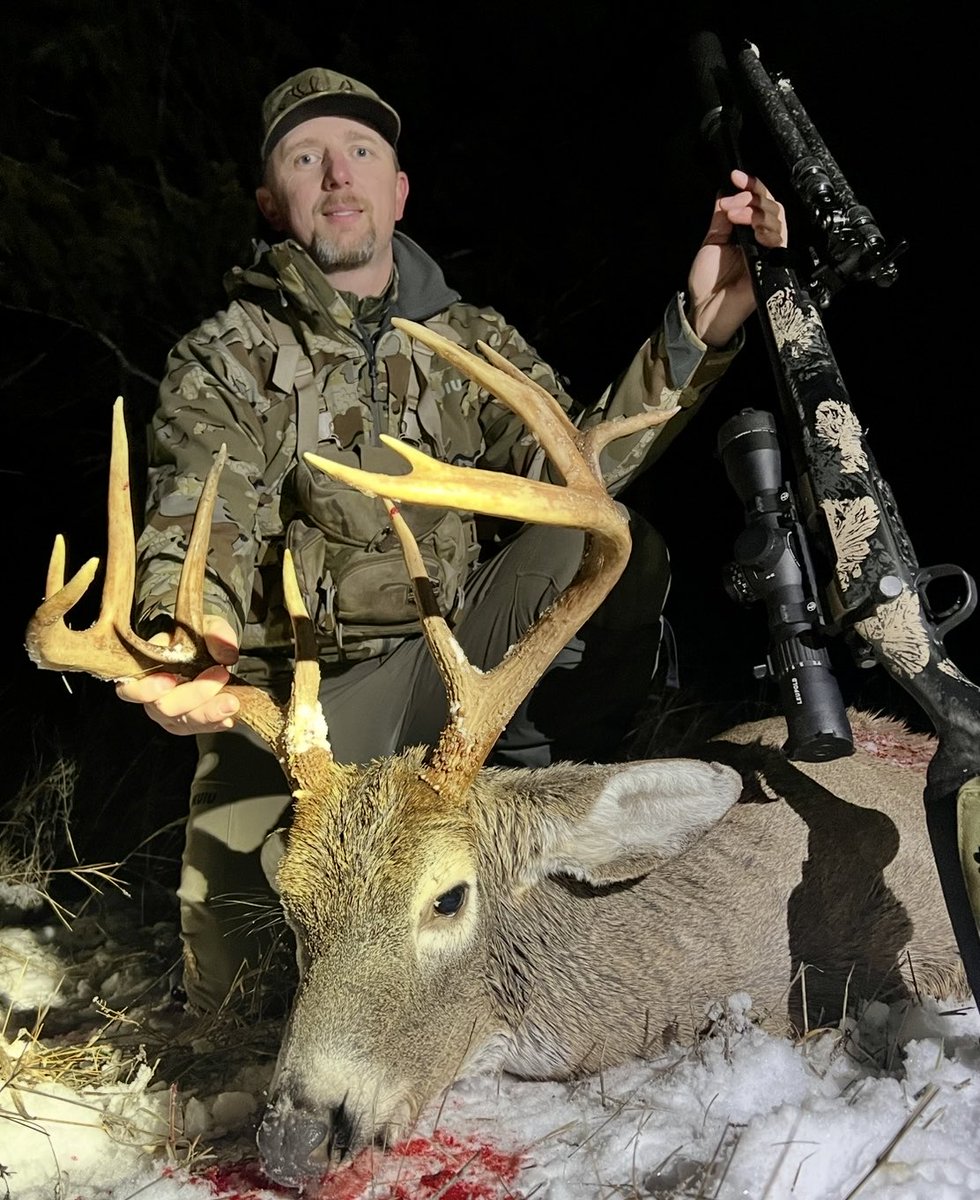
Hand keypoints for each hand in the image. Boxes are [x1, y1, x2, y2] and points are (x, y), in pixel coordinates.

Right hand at [115, 614, 240, 735]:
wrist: (205, 652)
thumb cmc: (195, 638)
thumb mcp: (206, 626)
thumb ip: (216, 634)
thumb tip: (226, 653)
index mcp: (143, 670)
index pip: (132, 688)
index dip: (147, 688)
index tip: (171, 679)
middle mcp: (151, 696)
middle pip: (165, 707)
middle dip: (195, 694)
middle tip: (220, 675)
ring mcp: (169, 712)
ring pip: (185, 721)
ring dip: (210, 713)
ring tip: (231, 702)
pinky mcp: (187, 722)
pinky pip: (199, 728)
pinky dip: (216, 723)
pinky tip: (228, 717)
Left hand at [687, 169, 787, 347]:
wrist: (705, 309)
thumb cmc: (707, 281)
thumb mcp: (712, 242)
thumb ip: (721, 218)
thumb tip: (724, 192)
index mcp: (749, 233)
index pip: (759, 203)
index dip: (752, 186)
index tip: (736, 176)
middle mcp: (762, 241)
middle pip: (772, 206)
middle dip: (750, 198)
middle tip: (731, 203)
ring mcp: (769, 253)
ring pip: (777, 219)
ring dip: (754, 210)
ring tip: (732, 214)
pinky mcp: (773, 266)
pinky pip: (779, 241)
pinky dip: (765, 229)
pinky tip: (747, 228)